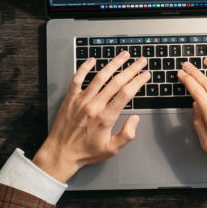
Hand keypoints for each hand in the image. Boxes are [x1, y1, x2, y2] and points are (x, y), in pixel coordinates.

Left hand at [33, 51, 149, 182]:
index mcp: (106, 118)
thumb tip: (135, 119)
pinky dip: (84, 67)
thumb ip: (127, 135)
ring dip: (113, 64)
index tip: (145, 75)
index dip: (138, 81)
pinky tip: (92, 60)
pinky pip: (77, 78)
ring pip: (100, 77)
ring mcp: (81, 100)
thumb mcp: (111, 150)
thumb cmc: (85, 152)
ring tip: (123, 55)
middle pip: (116, 82)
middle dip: (131, 69)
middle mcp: (94, 106)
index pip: (126, 94)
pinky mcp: (70, 98)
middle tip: (140, 61)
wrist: (61, 152)